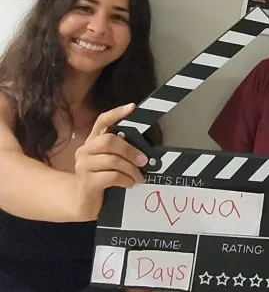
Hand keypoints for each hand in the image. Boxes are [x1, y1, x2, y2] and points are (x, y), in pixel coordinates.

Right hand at [72, 103, 148, 220]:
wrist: (82, 202)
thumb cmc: (102, 178)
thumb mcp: (112, 162)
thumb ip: (122, 151)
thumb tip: (145, 150)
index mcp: (93, 141)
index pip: (103, 121)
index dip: (117, 113)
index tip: (132, 107)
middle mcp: (85, 150)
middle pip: (109, 141)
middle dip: (131, 150)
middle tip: (144, 161)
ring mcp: (83, 166)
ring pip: (112, 160)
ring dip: (131, 169)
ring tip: (139, 177)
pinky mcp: (86, 182)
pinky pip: (111, 176)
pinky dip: (125, 180)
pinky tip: (130, 183)